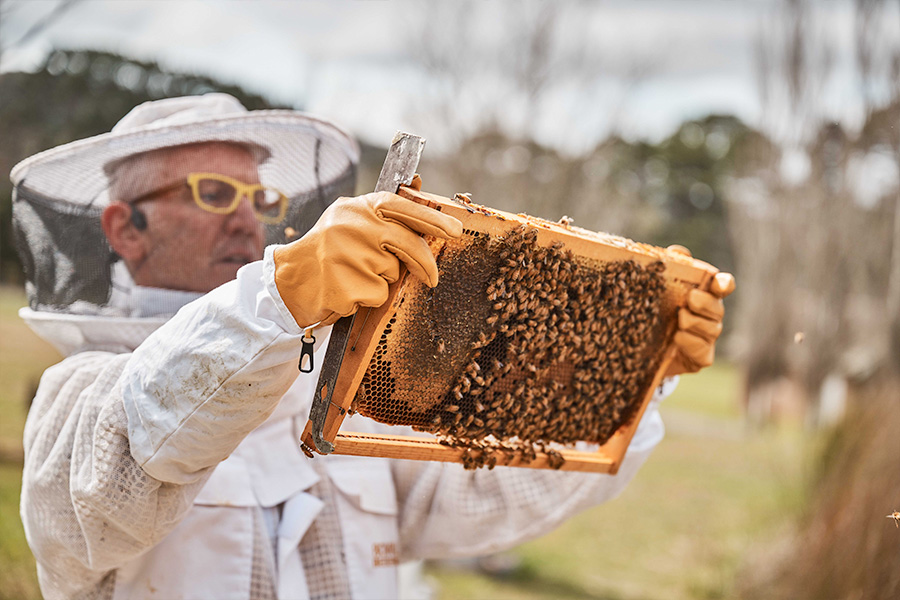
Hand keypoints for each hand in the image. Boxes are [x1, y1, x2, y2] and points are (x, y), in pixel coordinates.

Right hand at [273, 191, 461, 327]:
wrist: (290, 280)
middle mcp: (353, 227)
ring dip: (381, 280)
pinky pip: (377, 295)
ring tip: (355, 275)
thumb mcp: (350, 219)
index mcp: (357, 207)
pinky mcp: (347, 287)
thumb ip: (384, 212)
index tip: (455, 231)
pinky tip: (346, 290)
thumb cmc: (327, 249)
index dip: (431, 218)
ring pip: (392, 273)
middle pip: (407, 244)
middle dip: (424, 263)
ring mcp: (349, 257)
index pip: (402, 207)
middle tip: (432, 277)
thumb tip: (421, 185)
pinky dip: (367, 298)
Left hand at [665, 247, 735, 375]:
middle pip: (717, 309)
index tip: (720, 283)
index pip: (723, 286)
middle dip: (705, 303)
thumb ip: (671, 267)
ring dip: (695, 322)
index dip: (725, 284)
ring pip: (711, 330)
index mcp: (705, 295)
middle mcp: (711, 316)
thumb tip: (678, 251)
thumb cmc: (658, 311)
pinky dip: (690, 343)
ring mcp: (708, 338)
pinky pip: (702, 351)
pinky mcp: (700, 357)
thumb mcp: (660, 288)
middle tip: (690, 298)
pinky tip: (678, 337)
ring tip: (680, 318)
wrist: (645, 348)